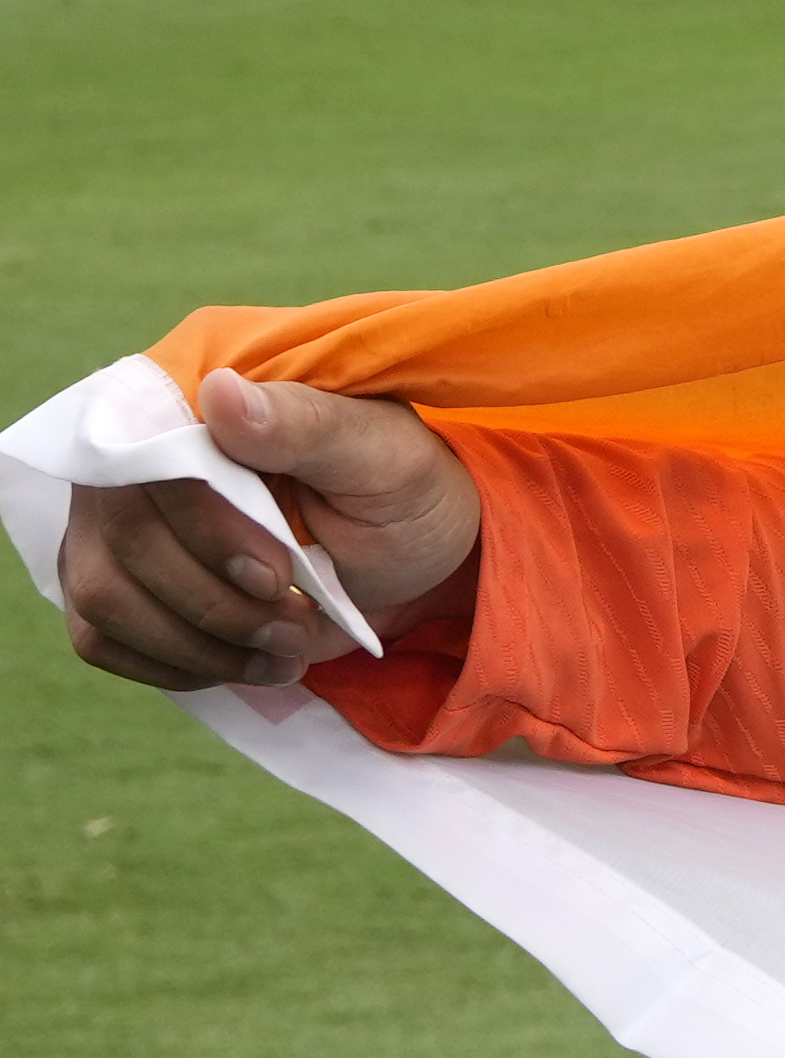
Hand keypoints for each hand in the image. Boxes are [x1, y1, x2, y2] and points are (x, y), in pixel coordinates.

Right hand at [58, 369, 483, 692]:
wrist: (410, 556)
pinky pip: (102, 638)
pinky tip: (244, 662)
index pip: (149, 469)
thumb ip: (303, 424)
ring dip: (201, 644)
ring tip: (286, 647)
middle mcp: (136, 463)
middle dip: (217, 604)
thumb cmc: (400, 492)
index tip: (277, 577)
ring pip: (104, 600)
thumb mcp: (381, 454)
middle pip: (125, 545)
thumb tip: (220, 391)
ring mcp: (116, 527)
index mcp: (192, 406)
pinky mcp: (120, 585)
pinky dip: (176, 665)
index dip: (205, 535)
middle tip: (297, 622)